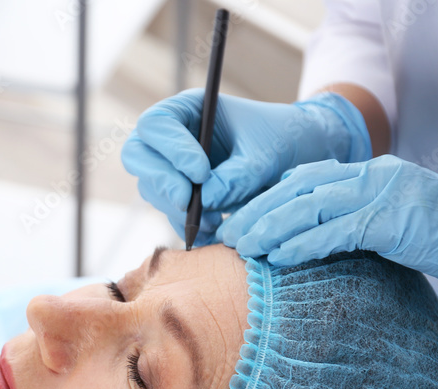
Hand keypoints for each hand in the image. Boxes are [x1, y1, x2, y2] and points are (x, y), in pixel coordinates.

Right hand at [122, 90, 371, 244]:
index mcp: (189, 109)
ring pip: (152, 189)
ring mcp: (172, 167)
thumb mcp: (266, 153)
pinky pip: (169, 212)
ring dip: (177, 209)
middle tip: (188, 203)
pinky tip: (212, 229)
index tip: (201, 173)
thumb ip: (236, 175)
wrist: (299, 155)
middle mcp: (173, 136)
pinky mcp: (181, 195)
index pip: (157, 125)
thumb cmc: (283, 139)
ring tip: (214, 220)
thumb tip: (204, 200)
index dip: (172, 150)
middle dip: (162, 182)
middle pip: (138, 156)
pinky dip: (186, 225)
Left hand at [218, 155, 437, 299]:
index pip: (306, 178)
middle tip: (227, 234)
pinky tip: (279, 258)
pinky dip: (303, 243)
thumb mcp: (396, 223)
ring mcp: (384, 194)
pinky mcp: (393, 221)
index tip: (239, 218)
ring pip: (310, 204)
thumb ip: (356, 223)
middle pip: (299, 186)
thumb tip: (312, 243)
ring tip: (243, 247)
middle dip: (258, 210)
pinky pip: (337, 230)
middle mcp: (373, 176)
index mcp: (371, 173)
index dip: (267, 198)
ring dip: (270, 227)